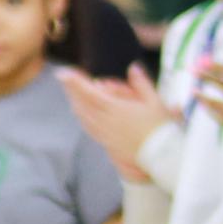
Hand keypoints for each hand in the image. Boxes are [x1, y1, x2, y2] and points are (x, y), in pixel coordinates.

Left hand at [59, 64, 170, 181]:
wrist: (159, 155)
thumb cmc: (159, 128)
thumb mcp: (155, 101)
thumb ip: (141, 83)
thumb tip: (133, 67)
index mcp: (115, 109)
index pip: (89, 93)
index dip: (75, 82)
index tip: (63, 73)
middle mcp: (105, 121)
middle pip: (81, 103)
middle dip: (71, 89)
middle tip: (65, 79)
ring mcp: (103, 132)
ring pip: (82, 115)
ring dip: (75, 102)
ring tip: (70, 92)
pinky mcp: (105, 142)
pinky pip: (88, 127)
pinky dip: (81, 116)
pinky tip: (79, 111)